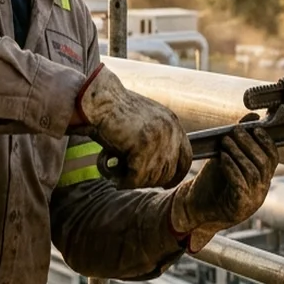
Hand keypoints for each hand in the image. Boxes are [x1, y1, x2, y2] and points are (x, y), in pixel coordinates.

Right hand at [74, 66, 190, 188]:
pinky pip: (137, 177)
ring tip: (120, 178)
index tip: (166, 184)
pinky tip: (115, 180)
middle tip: (133, 180)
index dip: (176, 175)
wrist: (98, 99)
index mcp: (172, 123)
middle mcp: (170, 130)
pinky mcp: (142, 146)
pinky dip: (125, 182)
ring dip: (136, 182)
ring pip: (153, 177)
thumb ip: (156, 138)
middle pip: (169, 171)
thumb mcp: (144, 120)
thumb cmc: (114, 110)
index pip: (186, 158)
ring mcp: (158, 138)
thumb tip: (158, 165)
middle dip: (151, 181)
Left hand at [169, 124, 276, 252]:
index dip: (266, 141)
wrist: (194, 209)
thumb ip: (239, 140)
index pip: (273, 157)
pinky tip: (222, 158)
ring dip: (239, 153)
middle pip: (263, 163)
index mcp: (262, 178)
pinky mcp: (239, 208)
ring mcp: (252, 200)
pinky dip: (232, 168)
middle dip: (249, 144)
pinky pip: (240, 185)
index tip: (254, 127)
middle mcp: (261, 189)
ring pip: (252, 172)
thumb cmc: (212, 182)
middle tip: (236, 131)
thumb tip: (252, 116)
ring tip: (225, 142)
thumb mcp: (227, 158)